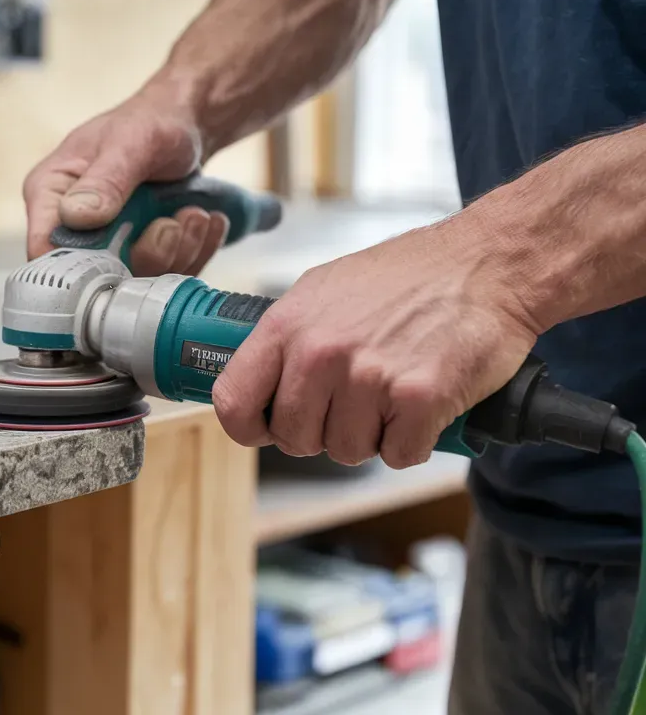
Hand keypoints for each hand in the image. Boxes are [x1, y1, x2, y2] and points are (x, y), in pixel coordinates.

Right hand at [22, 87, 228, 275]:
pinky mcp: (143, 254)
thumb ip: (105, 180)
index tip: (123, 256)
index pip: (44, 250)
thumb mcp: (130, 142)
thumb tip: (74, 216)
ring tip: (193, 214)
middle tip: (172, 223)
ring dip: (179, 250)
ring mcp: (110, 245)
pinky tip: (203, 221)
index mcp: (51, 195)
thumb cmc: (150, 121)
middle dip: (147, 253)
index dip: (78, 269)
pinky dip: (195, 251)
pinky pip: (169, 273)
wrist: (188, 123)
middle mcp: (74, 227)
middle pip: (99, 275)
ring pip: (140, 278)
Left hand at [212, 218, 540, 468]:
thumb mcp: (323, 290)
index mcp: (287, 325)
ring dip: (372, 435)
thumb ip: (287, 340)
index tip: (269, 427)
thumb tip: (258, 386)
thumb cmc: (407, 277)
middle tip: (354, 403)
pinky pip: (398, 455)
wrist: (486, 263)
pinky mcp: (419, 398)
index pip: (233, 402)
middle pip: (294, 438)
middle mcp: (321, 352)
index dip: (250, 427)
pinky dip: (413, 440)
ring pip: (347, 451)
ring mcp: (369, 377)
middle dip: (323, 432)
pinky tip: (423, 403)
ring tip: (392, 392)